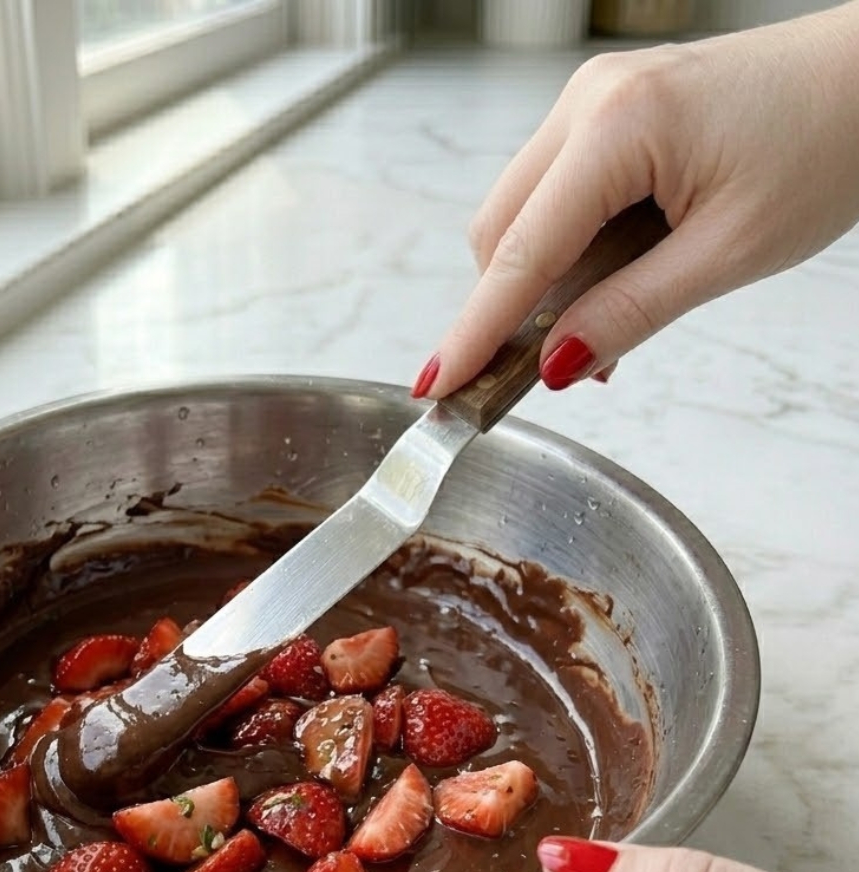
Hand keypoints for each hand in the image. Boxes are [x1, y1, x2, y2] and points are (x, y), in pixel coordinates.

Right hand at [413, 2, 858, 398]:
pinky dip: (565, 253)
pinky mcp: (606, 113)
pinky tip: (608, 283)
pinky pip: (553, 197)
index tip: (436, 386)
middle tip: (542, 374)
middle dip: (508, 309)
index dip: (475, 331)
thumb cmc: (829, 143)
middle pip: (499, 232)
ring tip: (600, 330)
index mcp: (619, 128)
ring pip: (519, 217)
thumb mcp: (731, 251)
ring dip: (541, 284)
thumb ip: (632, 311)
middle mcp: (589, 102)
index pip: (520, 253)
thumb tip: (557, 365)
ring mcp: (592, 101)